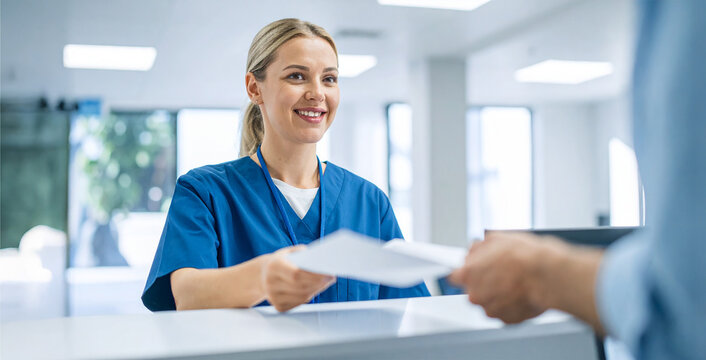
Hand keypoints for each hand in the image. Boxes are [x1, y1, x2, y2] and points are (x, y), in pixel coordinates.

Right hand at [261, 245, 335, 311]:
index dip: (314, 275)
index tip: (329, 273)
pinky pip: (299, 303)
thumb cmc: (280, 261)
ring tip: (326, 282)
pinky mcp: (278, 307)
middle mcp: (271, 283)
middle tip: (331, 278)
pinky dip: (309, 296)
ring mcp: (273, 297)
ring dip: (317, 290)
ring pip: (302, 297)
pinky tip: (315, 289)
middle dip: (319, 283)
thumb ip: (304, 253)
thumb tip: (321, 260)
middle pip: (301, 287)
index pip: (296, 274)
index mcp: (274, 267)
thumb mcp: (289, 252)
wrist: (261, 276)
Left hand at [448, 232, 566, 323]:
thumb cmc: (525, 257)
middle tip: (501, 272)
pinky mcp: (507, 320)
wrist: (549, 275)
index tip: (472, 271)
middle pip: (473, 289)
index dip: (465, 272)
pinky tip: (521, 292)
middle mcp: (475, 295)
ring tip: (515, 282)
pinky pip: (505, 311)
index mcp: (468, 274)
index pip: (455, 276)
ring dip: (498, 294)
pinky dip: (511, 304)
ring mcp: (491, 310)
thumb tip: (474, 251)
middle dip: (484, 282)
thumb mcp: (496, 239)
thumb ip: (478, 248)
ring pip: (489, 301)